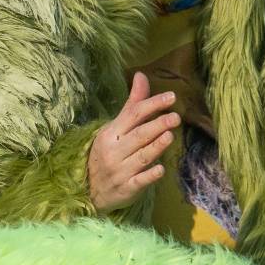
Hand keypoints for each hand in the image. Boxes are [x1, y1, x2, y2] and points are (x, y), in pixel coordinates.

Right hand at [87, 72, 178, 211]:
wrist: (89, 189)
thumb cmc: (108, 153)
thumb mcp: (115, 128)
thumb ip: (132, 104)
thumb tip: (141, 75)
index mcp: (112, 133)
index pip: (133, 114)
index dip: (152, 104)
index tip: (171, 97)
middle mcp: (115, 150)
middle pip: (138, 135)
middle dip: (157, 125)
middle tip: (175, 117)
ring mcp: (120, 170)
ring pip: (141, 157)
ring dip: (155, 146)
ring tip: (170, 136)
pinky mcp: (127, 188)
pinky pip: (139, 181)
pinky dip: (150, 175)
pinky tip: (161, 169)